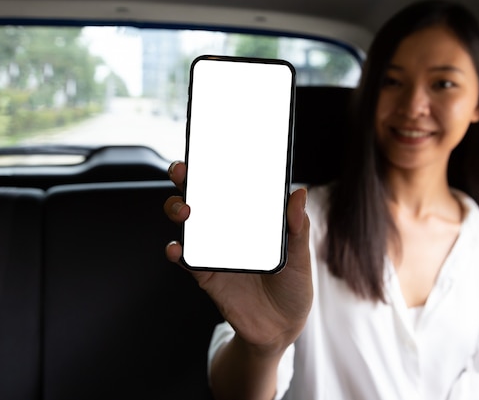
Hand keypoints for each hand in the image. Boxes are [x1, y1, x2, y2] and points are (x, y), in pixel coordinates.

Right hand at [164, 161, 312, 353]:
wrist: (280, 328)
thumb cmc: (293, 288)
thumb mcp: (301, 257)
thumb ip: (298, 229)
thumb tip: (299, 194)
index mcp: (251, 220)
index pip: (232, 187)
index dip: (220, 167)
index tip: (212, 149)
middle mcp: (229, 231)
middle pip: (202, 198)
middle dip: (188, 180)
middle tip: (185, 170)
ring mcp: (215, 251)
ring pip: (188, 222)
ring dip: (178, 209)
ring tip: (186, 209)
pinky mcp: (206, 275)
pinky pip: (186, 258)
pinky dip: (177, 251)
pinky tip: (178, 248)